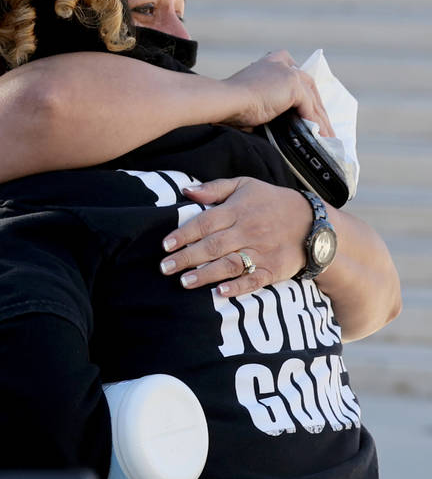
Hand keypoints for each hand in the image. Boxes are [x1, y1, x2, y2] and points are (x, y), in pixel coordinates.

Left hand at [159, 177, 308, 296]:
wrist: (313, 221)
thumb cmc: (271, 202)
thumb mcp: (246, 185)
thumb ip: (215, 188)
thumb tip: (186, 191)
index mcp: (238, 210)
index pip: (205, 222)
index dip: (184, 234)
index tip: (165, 245)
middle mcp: (248, 231)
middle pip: (213, 245)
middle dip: (187, 257)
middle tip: (165, 267)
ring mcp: (261, 251)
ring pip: (230, 264)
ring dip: (206, 274)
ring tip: (184, 282)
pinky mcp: (273, 269)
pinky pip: (254, 280)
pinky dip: (238, 287)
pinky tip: (220, 292)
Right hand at [221, 51, 331, 136]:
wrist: (225, 101)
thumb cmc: (229, 105)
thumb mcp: (249, 99)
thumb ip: (265, 103)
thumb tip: (272, 125)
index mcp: (270, 63)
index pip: (295, 76)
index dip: (305, 92)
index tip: (309, 108)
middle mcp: (282, 64)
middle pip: (310, 88)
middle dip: (318, 109)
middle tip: (323, 128)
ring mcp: (289, 73)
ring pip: (312, 100)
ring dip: (321, 121)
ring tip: (326, 138)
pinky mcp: (293, 86)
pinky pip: (310, 108)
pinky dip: (315, 124)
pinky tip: (319, 137)